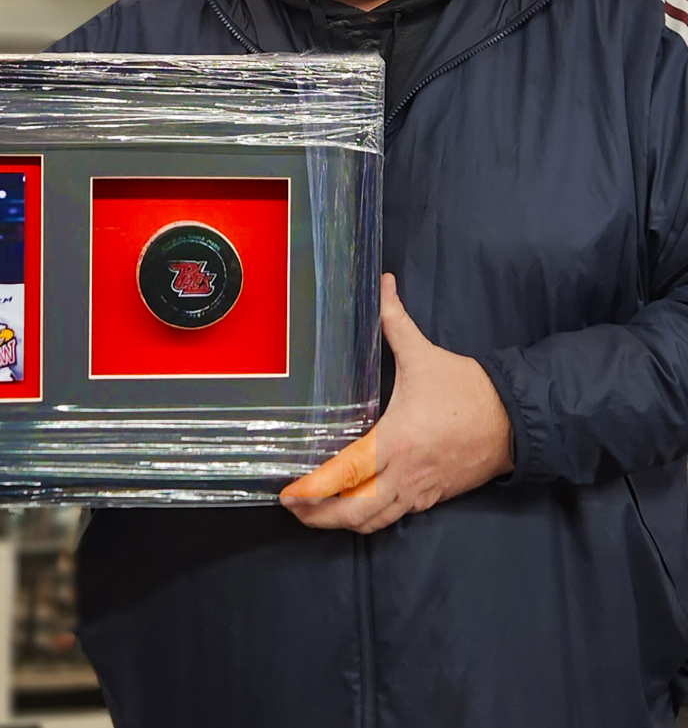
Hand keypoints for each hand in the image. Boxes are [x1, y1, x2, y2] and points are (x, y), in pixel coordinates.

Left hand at [279, 273, 512, 533]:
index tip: (288, 493)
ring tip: (313, 514)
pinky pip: (394, 516)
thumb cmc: (467, 389)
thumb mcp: (424, 354)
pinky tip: (352, 508)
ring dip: (340, 522)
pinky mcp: (433, 498)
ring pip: (374, 521)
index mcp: (396, 440)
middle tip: (291, 508)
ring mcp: (420, 491)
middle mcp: (404, 473)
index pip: (347, 473)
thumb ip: (394, 320)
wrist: (518, 419)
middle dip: (319, 517)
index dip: (314, 488)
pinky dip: (368, 518)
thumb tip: (381, 283)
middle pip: (355, 513)